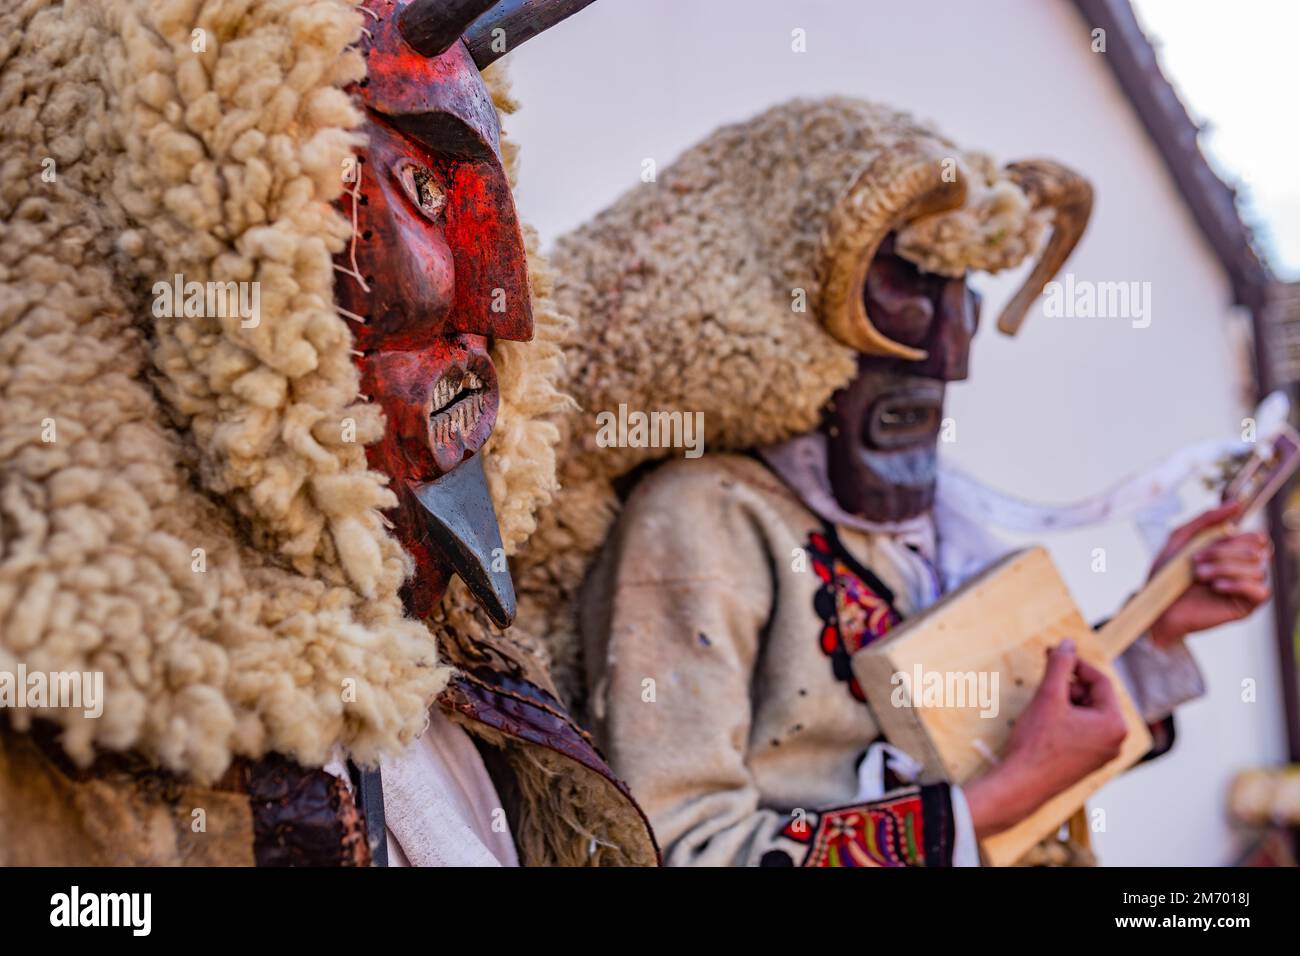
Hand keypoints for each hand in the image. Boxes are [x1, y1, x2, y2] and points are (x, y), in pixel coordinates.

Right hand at [965, 640, 1127, 838]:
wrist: (1022, 784)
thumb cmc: (1037, 744)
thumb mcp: (1049, 696)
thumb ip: (1061, 665)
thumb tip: (1068, 643)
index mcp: (1115, 724)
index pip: (1100, 681)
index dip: (1075, 664)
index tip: (1054, 655)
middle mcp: (1116, 741)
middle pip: (1094, 697)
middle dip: (1069, 687)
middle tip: (1044, 683)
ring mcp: (1103, 754)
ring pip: (1086, 713)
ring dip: (1065, 703)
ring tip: (1042, 708)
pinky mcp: (1088, 762)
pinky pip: (1081, 730)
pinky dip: (1065, 720)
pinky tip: (1044, 724)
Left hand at [1148, 502, 1271, 646]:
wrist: (1155, 606)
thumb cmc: (1166, 574)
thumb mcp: (1181, 539)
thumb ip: (1206, 519)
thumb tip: (1236, 504)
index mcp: (1231, 550)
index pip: (1256, 536)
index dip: (1236, 536)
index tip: (1209, 542)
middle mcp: (1243, 567)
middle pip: (1257, 549)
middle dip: (1223, 552)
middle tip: (1195, 560)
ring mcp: (1246, 587)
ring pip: (1257, 568)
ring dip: (1223, 568)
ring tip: (1198, 576)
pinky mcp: (1245, 607)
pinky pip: (1261, 591)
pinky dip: (1237, 584)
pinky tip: (1215, 586)